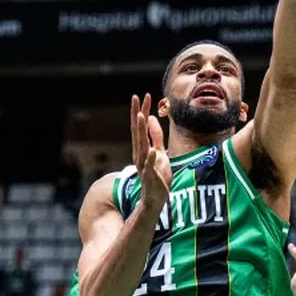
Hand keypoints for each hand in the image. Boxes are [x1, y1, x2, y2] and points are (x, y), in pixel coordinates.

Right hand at [130, 93, 169, 212]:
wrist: (154, 199)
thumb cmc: (157, 176)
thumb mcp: (159, 152)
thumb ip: (156, 136)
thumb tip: (152, 117)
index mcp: (142, 148)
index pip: (140, 126)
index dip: (142, 110)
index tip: (144, 95)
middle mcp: (139, 155)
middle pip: (138, 131)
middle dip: (138, 114)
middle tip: (136, 97)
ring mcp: (144, 165)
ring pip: (141, 145)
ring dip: (141, 131)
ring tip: (143, 116)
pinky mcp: (150, 177)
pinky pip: (149, 167)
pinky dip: (150, 159)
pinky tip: (152, 150)